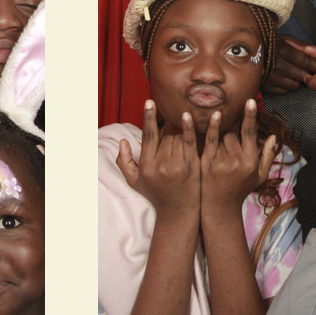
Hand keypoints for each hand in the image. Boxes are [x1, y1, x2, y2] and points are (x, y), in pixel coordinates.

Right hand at [118, 100, 200, 221]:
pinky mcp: (193, 166)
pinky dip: (189, 127)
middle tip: (171, 152)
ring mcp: (178, 165)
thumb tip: (122, 142)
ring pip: (178, 138)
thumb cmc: (156, 195)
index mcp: (147, 166)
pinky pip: (190, 140)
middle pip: (166, 136)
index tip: (149, 102)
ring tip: (179, 155)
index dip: (148, 118)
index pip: (148, 136)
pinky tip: (188, 115)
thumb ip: (125, 162)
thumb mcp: (135, 182)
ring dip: (179, 139)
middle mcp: (162, 165)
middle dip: (168, 138)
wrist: (179, 213)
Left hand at [200, 99, 280, 216]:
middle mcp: (237, 161)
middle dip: (230, 134)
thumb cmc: (240, 190)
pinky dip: (210, 127)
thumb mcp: (259, 177)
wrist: (219, 208)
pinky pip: (209, 140)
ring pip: (221, 136)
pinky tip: (211, 115)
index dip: (250, 116)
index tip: (250, 100)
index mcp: (251, 162)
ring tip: (220, 151)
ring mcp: (221, 162)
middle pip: (232, 133)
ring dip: (220, 137)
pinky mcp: (207, 164)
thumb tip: (274, 137)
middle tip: (226, 147)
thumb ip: (267, 157)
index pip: (250, 133)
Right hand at [263, 36, 315, 94]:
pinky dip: (287, 87)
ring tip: (293, 74)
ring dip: (298, 81)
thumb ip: (299, 45)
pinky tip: (284, 79)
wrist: (242, 53)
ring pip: (294, 86)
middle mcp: (277, 65)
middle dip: (311, 75)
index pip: (307, 61)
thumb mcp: (282, 38)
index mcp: (283, 50)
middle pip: (303, 75)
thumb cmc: (266, 44)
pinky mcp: (266, 87)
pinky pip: (284, 91)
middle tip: (314, 74)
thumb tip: (314, 52)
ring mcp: (271, 77)